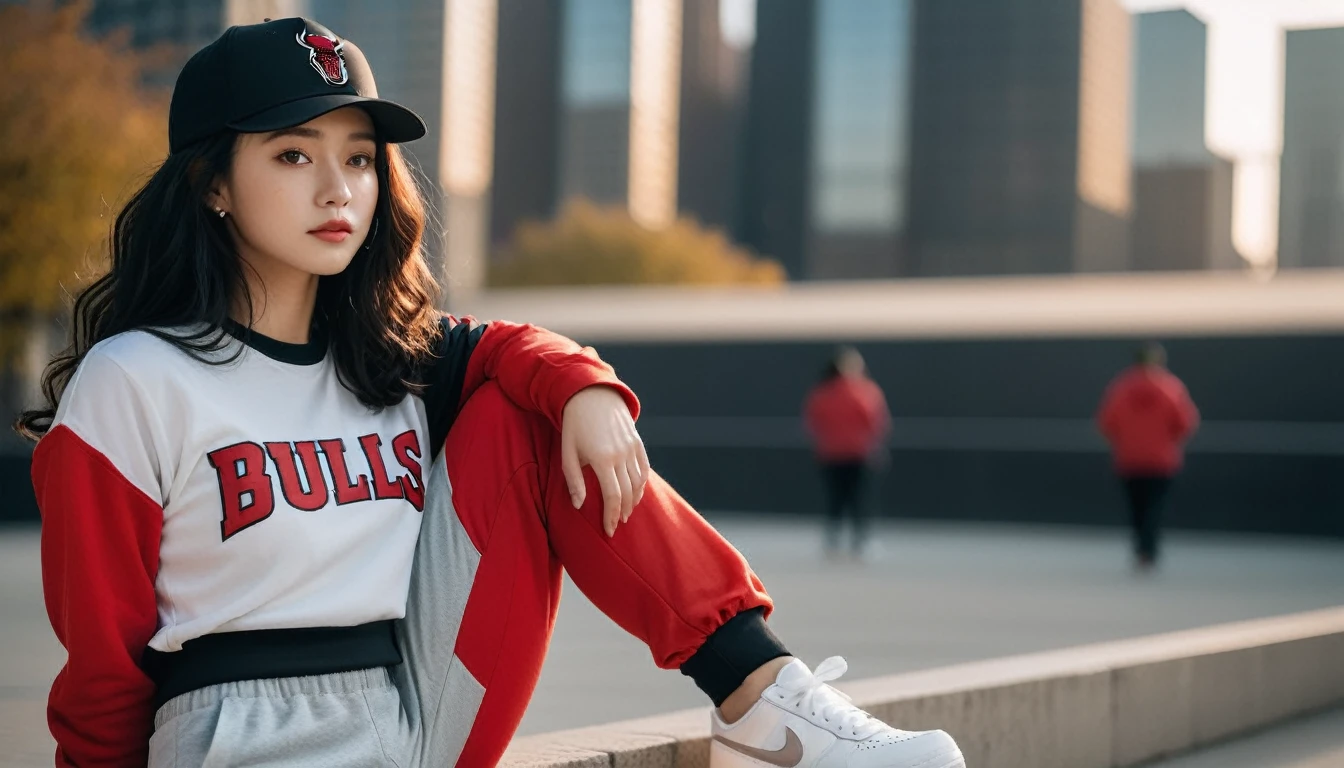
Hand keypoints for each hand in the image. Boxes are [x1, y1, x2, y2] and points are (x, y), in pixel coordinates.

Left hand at [561, 386, 650, 535]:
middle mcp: (620, 454)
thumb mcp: (567, 453)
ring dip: (633, 501)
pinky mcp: (638, 442)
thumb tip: (579, 505)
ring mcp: (631, 448)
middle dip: (622, 513)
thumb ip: (574, 480)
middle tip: (616, 526)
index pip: (612, 496)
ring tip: (625, 513)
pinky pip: (644, 469)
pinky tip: (635, 495)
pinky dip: (642, 485)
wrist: (591, 395)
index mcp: (601, 458)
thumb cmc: (574, 426)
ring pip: (639, 483)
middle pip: (628, 493)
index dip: (611, 516)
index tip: (609, 530)